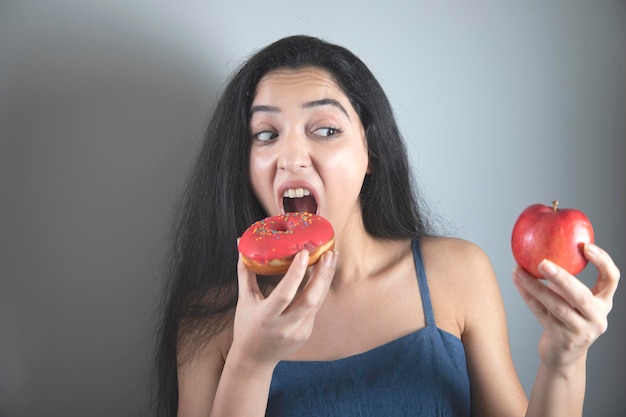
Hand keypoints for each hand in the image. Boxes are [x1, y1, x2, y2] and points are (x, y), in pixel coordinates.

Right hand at [230, 250, 335, 369]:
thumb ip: (245, 273)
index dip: (295, 274)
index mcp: (265, 317)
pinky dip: (320, 289)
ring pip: (317, 303)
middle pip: (310, 300)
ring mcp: (298, 332)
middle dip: (322, 275)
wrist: (255, 358)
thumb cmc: (246, 325)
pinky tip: (324, 274)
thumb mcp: (244, 300)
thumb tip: (241, 244)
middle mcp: (283, 326)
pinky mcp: (306, 333)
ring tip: (332, 258)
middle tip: (328, 254)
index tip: (304, 253)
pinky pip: (316, 308)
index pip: (284, 294)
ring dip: (326, 279)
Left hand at [512, 243, 619, 368]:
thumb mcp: (573, 298)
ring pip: (556, 306)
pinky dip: (527, 296)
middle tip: (542, 262)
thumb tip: (542, 243)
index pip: (612, 279)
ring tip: (518, 270)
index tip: (585, 246)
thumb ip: (566, 278)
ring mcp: (580, 330)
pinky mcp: (562, 338)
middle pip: (581, 296)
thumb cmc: (567, 317)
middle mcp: (597, 317)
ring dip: (535, 286)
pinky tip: (517, 281)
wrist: (563, 354)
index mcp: (604, 302)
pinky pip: (541, 313)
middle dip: (562, 278)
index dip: (602, 262)